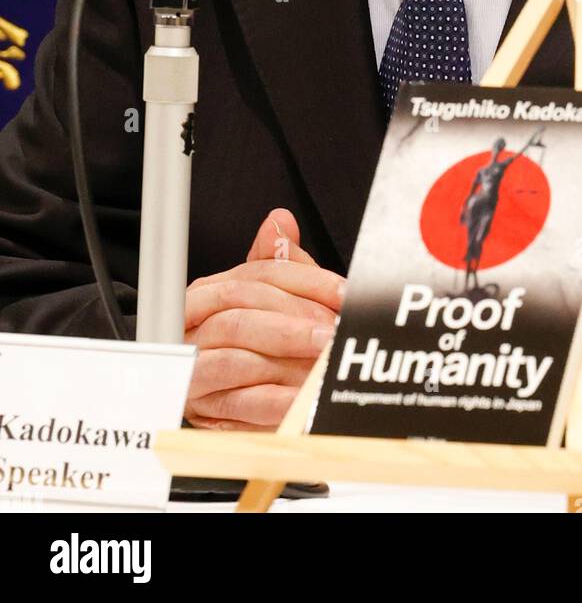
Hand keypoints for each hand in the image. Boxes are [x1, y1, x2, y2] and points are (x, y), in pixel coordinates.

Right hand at [183, 208, 344, 430]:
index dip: (307, 282)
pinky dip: (272, 401)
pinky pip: (237, 403)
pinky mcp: (201, 406)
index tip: (343, 294)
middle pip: (241, 313)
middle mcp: (195, 323)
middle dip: (292, 323)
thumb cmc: (247, 340)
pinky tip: (299, 398)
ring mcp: (194, 366)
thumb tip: (280, 220)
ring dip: (283, 360)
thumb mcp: (267, 298)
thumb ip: (277, 264)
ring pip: (235, 357)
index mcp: (211, 290)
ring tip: (319, 365)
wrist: (221, 392)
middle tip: (330, 334)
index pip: (259, 275)